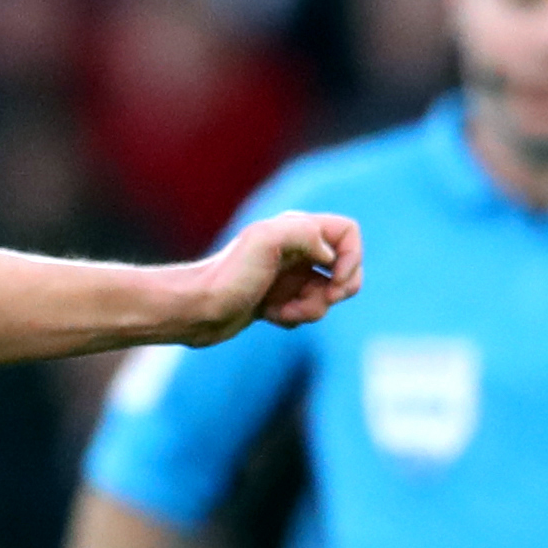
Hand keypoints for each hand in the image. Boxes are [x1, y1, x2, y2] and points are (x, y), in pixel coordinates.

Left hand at [177, 211, 361, 343]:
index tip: (336, 278)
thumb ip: (304, 233)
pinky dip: (296, 317)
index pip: (348, 233)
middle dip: (340, 289)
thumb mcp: (265, 242)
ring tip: (284, 312)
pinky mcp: (276, 301)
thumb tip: (328, 254)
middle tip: (324, 299)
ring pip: (327, 294)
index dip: (353, 256)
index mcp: (296, 230)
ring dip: (313, 308)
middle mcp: (295, 250)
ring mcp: (286, 277)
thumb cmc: (226, 276)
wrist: (194, 310)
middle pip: (345, 267)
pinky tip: (271, 317)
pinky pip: (306, 311)